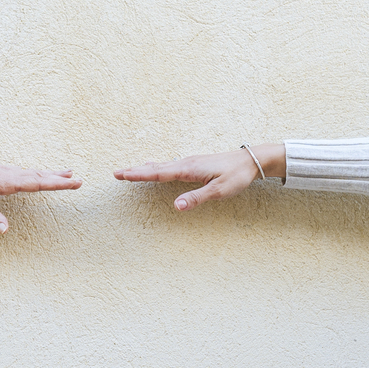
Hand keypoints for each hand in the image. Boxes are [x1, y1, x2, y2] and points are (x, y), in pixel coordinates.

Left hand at [0, 146, 80, 232]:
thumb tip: (5, 231)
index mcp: (5, 181)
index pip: (36, 183)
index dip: (56, 184)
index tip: (74, 183)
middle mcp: (9, 173)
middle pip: (39, 176)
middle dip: (60, 179)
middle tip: (80, 180)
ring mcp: (7, 170)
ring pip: (34, 173)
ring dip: (52, 174)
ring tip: (69, 174)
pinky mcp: (3, 170)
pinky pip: (26, 172)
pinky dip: (39, 173)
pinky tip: (44, 174)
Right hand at [115, 144, 284, 210]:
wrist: (252, 160)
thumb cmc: (236, 176)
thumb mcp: (218, 191)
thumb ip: (196, 198)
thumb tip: (176, 207)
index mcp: (188, 169)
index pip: (159, 173)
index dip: (139, 175)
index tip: (122, 175)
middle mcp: (186, 163)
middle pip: (155, 167)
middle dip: (135, 170)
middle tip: (116, 173)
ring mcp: (190, 162)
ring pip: (161, 165)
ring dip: (144, 168)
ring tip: (129, 171)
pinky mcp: (194, 163)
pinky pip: (169, 165)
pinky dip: (156, 166)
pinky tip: (154, 167)